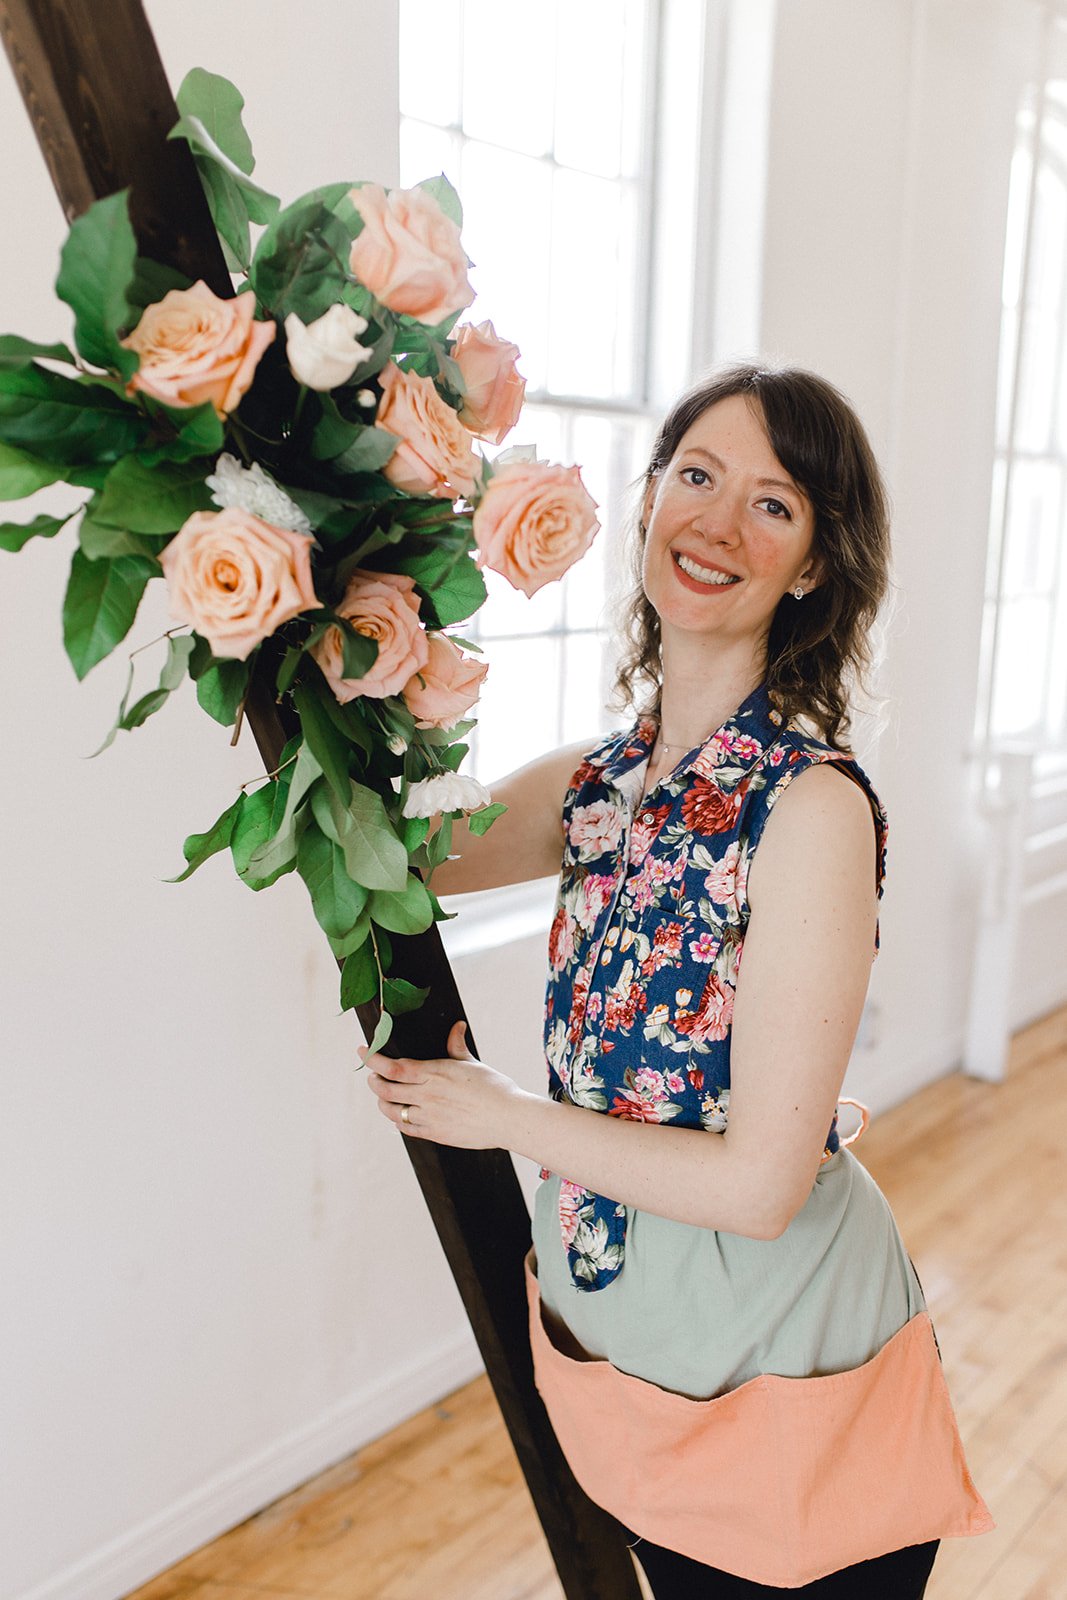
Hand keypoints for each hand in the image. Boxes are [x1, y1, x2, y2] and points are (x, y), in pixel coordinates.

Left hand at [361, 1020, 527, 1149]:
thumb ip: (457, 1046)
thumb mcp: (472, 1063)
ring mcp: (429, 1117)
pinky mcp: (435, 1134)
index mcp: (434, 1073)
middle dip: (373, 1081)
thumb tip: (457, 1026)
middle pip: (385, 1088)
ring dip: (382, 1102)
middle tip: (372, 1076)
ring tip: (383, 1096)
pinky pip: (406, 1128)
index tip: (363, 1051)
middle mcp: (427, 1095)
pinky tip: (399, 1116)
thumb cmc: (495, 1089)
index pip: (392, 1067)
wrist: (509, 1118)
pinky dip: (398, 1121)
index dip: (373, 1059)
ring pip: (392, 1110)